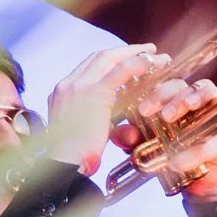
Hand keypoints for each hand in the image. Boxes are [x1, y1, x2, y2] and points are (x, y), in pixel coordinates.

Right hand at [44, 44, 166, 175]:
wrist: (63, 165)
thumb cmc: (74, 159)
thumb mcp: (84, 135)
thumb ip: (102, 125)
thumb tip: (125, 130)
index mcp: (61, 93)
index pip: (87, 67)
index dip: (109, 61)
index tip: (125, 59)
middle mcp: (66, 85)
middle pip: (97, 57)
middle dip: (123, 51)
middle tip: (146, 50)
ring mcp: (77, 86)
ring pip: (108, 58)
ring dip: (133, 53)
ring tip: (154, 54)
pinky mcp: (93, 93)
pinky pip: (120, 71)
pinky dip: (137, 64)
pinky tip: (152, 62)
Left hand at [116, 77, 216, 200]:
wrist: (192, 185)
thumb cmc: (169, 156)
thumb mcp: (144, 146)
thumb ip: (131, 138)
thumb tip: (123, 134)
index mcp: (174, 100)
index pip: (165, 83)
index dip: (155, 91)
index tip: (143, 109)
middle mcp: (196, 103)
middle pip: (186, 84)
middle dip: (171, 95)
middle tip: (162, 114)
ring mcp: (214, 118)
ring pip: (209, 92)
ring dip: (192, 99)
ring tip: (176, 114)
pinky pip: (213, 141)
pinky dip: (194, 152)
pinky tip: (177, 162)